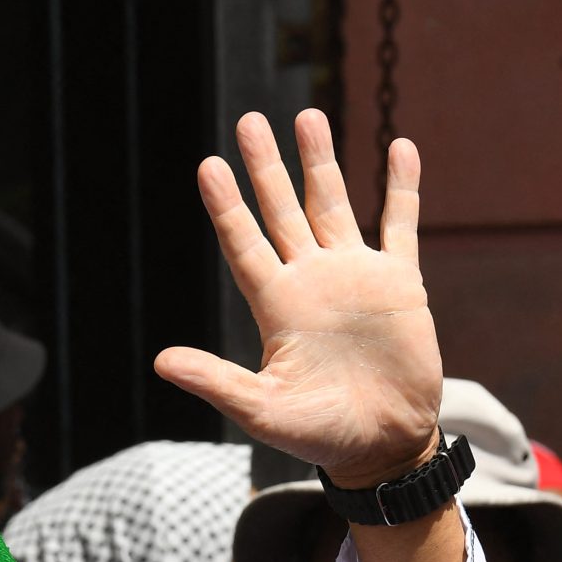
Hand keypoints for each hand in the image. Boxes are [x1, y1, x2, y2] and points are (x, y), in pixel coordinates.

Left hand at [156, 111, 442, 491]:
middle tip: (250, 120)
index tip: (210, 166)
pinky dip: (400, 187)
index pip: (244, 242)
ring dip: (322, 162)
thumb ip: (216, 381)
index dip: (227, 205)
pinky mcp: (400, 284)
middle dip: (267, 166)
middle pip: (283, 210)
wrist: (384, 446)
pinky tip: (398, 147)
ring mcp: (355, 277)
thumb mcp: (261, 409)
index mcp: (276, 305)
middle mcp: (311, 281)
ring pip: (334, 204)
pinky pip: (399, 224)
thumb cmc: (320, 434)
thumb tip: (161, 362)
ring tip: (307, 115)